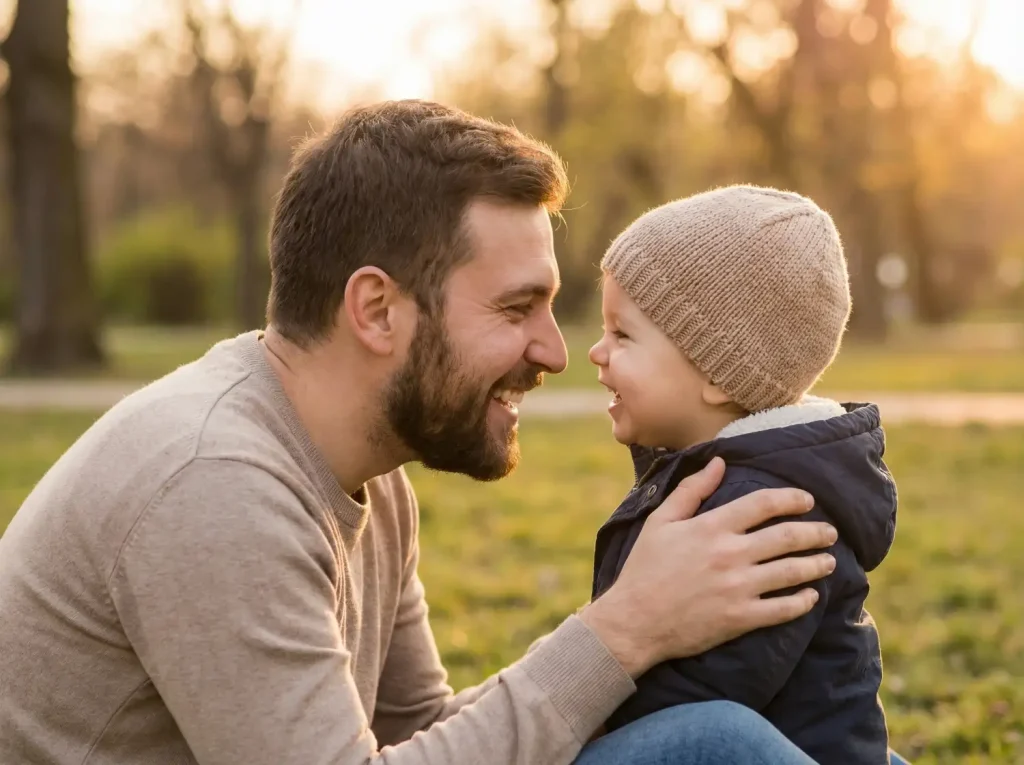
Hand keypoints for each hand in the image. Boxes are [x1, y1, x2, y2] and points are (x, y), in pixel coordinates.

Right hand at [579, 457, 836, 676]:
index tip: (807, 501)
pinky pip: (783, 609)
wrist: (634, 621)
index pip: (763, 504)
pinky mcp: (741, 618)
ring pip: (791, 571)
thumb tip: (720, 462)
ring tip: (829, 562)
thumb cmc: (644, 568)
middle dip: (815, 532)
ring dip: (816, 564)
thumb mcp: (660, 521)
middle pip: (786, 537)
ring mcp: (738, 588)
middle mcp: (730, 554)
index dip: (791, 499)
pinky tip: (812, 596)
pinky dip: (803, 601)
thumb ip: (691, 490)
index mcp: (711, 527)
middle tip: (829, 532)